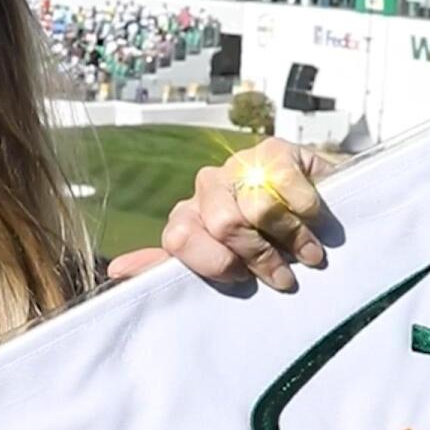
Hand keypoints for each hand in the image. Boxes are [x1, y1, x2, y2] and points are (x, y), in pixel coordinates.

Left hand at [108, 138, 331, 290]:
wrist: (313, 214)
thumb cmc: (265, 247)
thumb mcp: (220, 264)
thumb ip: (171, 268)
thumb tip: (115, 270)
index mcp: (187, 216)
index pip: (179, 237)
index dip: (217, 264)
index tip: (243, 279)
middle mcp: (207, 187)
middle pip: (224, 223)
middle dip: (260, 257)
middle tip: (282, 276)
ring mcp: (239, 165)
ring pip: (260, 208)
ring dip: (293, 239)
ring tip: (309, 254)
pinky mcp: (275, 151)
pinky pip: (288, 184)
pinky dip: (307, 210)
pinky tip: (313, 218)